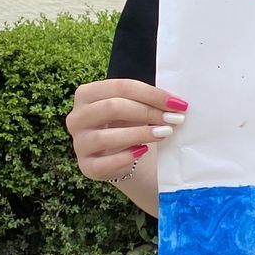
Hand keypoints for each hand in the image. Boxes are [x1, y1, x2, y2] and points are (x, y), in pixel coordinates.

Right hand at [65, 80, 187, 182]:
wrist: (123, 157)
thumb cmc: (130, 125)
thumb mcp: (135, 108)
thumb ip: (148, 101)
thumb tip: (176, 103)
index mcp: (87, 95)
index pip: (120, 87)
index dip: (151, 94)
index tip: (177, 103)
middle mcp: (77, 117)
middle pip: (112, 108)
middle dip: (147, 112)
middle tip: (174, 119)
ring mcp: (79, 143)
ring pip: (105, 136)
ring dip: (139, 134)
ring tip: (164, 134)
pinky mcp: (86, 166)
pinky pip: (104, 163)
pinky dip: (125, 157)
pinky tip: (143, 151)